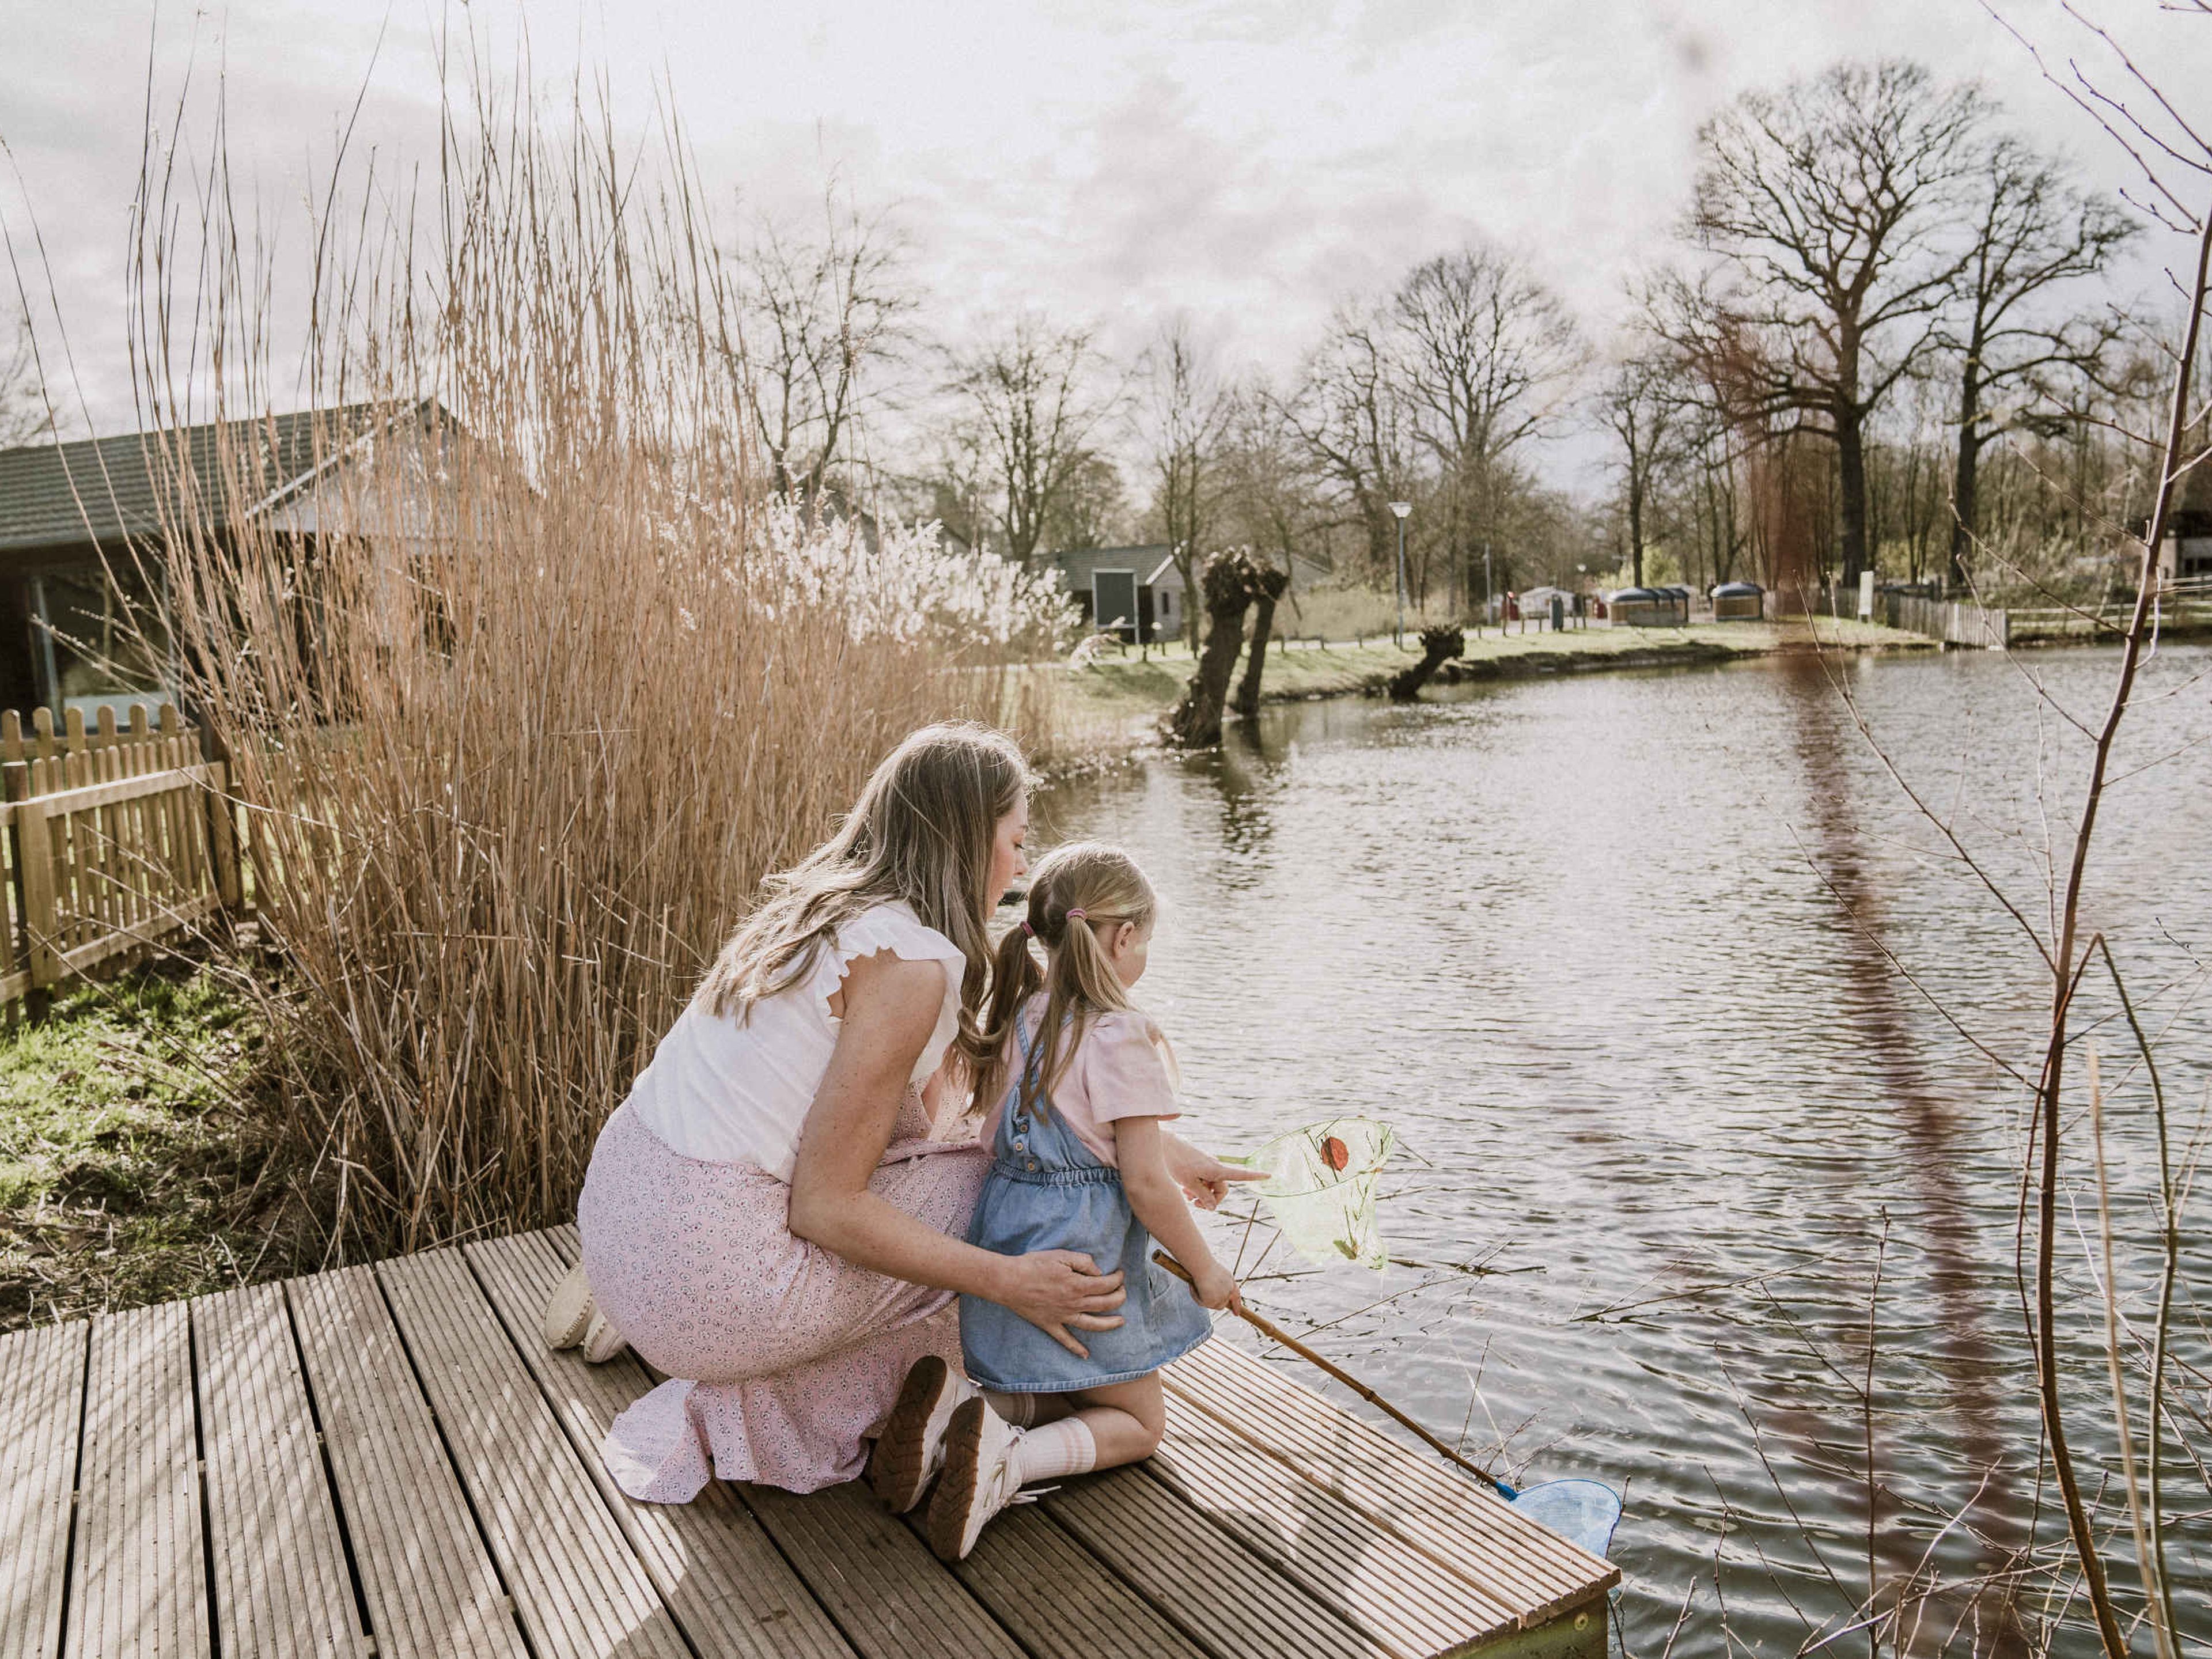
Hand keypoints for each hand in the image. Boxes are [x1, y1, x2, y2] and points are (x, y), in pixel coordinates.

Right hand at [999, 1249, 1126, 1357]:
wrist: (1009, 1281)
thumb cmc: (1034, 1265)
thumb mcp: (1061, 1255)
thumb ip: (1084, 1262)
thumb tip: (1098, 1272)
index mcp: (1078, 1285)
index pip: (1106, 1285)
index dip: (1117, 1279)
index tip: (1120, 1274)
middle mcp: (1074, 1304)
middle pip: (1105, 1304)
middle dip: (1119, 1297)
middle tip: (1122, 1291)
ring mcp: (1062, 1317)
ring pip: (1092, 1324)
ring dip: (1109, 1324)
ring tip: (1121, 1322)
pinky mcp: (1050, 1324)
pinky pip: (1065, 1340)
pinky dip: (1076, 1348)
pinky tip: (1085, 1355)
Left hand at [1165, 1142, 1267, 1210]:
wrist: (1163, 1144)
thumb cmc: (1175, 1162)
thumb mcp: (1189, 1182)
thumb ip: (1203, 1196)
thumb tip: (1213, 1207)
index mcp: (1215, 1169)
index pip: (1239, 1174)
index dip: (1255, 1176)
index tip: (1269, 1175)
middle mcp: (1214, 1166)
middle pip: (1222, 1189)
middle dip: (1211, 1199)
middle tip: (1194, 1204)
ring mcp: (1207, 1165)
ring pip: (1211, 1185)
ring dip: (1202, 1194)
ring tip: (1187, 1195)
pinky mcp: (1199, 1164)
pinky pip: (1204, 1179)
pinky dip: (1198, 1186)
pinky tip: (1185, 1188)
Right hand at [1191, 1262, 1244, 1314]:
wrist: (1201, 1264)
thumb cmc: (1205, 1264)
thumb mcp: (1216, 1273)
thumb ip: (1219, 1284)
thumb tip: (1213, 1292)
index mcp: (1231, 1283)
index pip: (1236, 1297)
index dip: (1236, 1306)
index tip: (1236, 1313)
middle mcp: (1229, 1292)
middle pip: (1222, 1304)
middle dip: (1213, 1302)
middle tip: (1204, 1298)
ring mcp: (1221, 1298)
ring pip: (1211, 1305)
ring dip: (1203, 1298)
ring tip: (1196, 1286)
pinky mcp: (1211, 1302)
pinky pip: (1201, 1303)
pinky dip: (1196, 1296)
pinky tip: (1193, 1286)